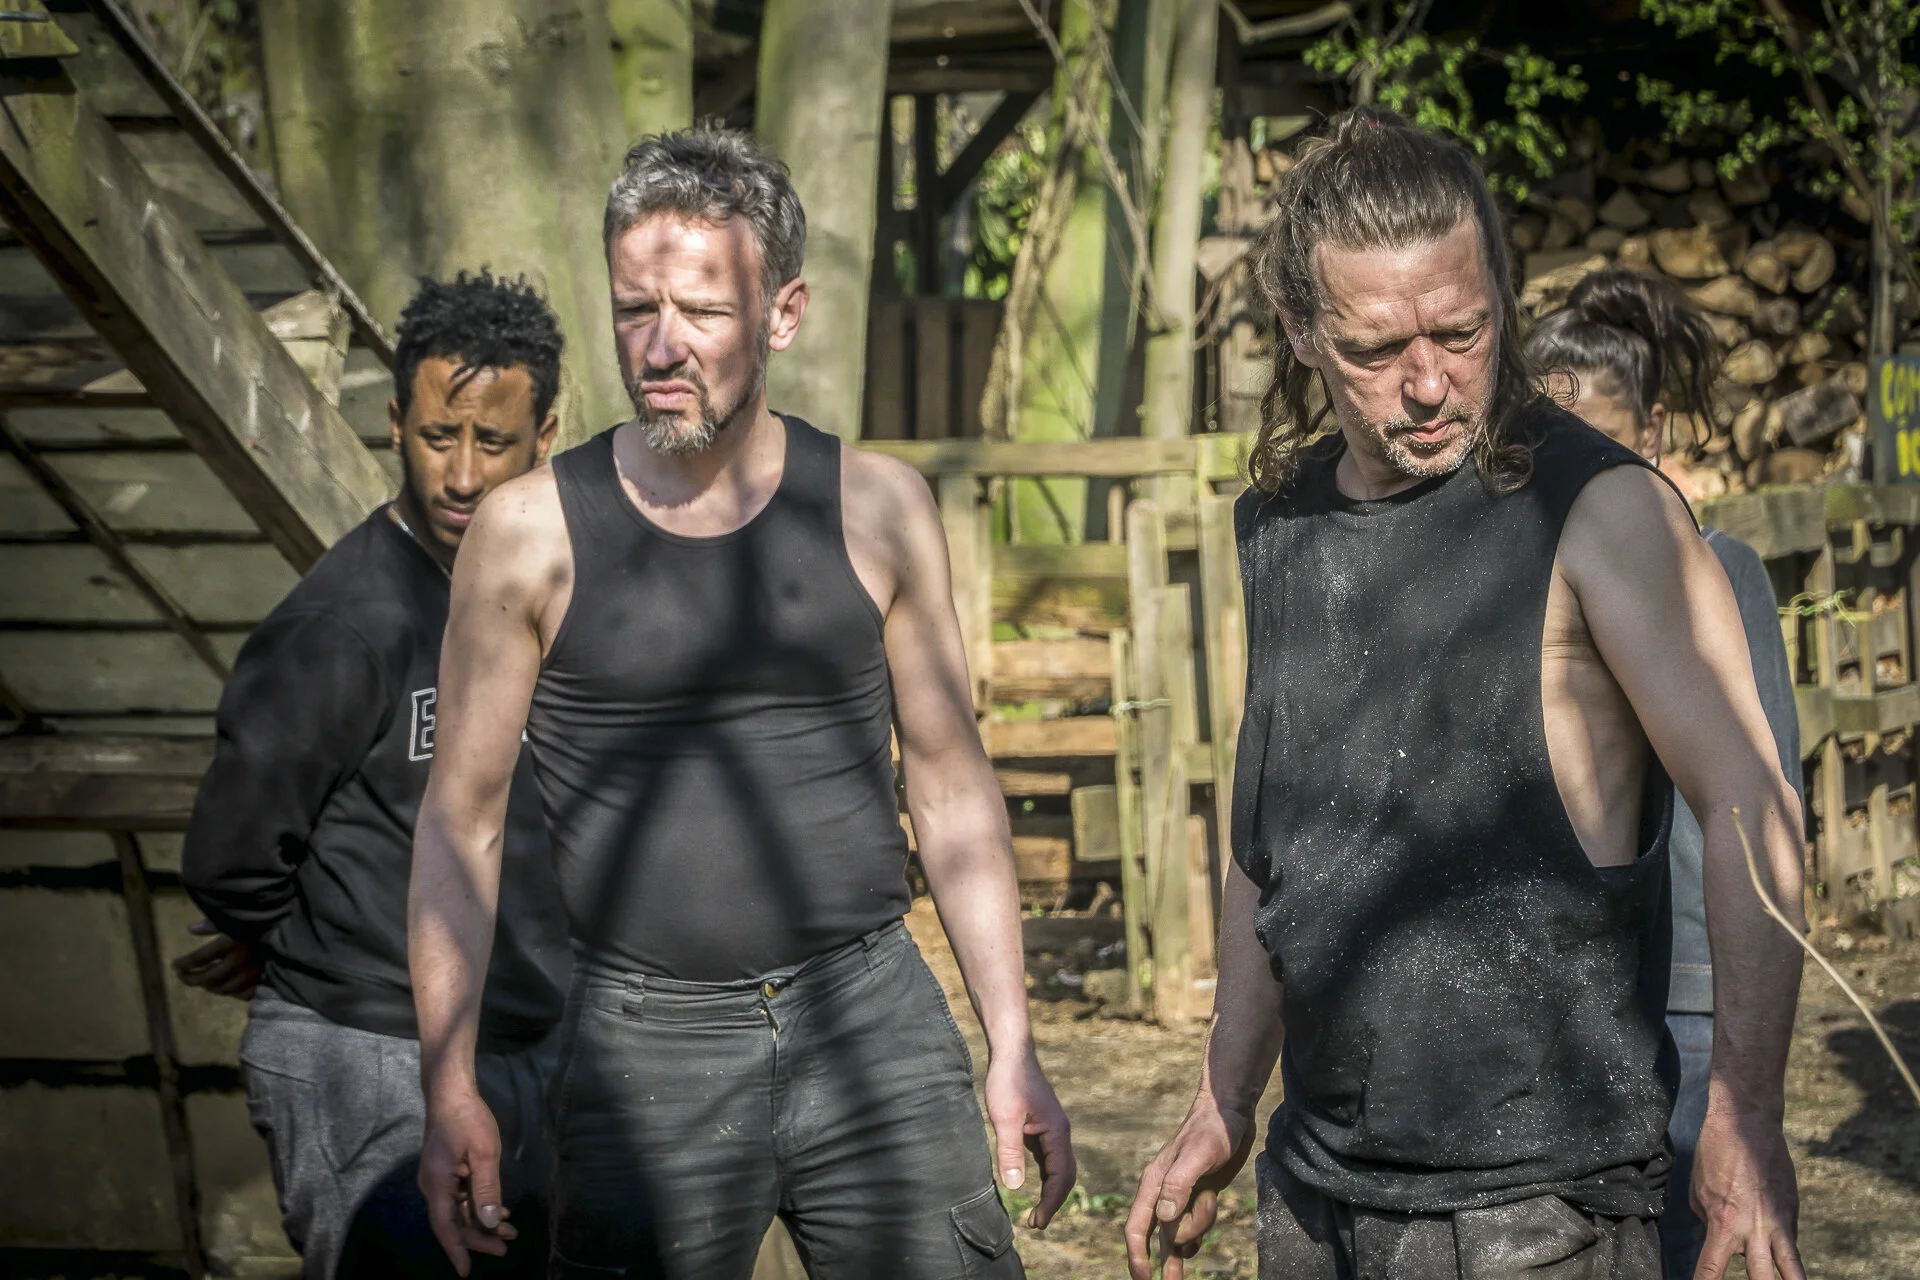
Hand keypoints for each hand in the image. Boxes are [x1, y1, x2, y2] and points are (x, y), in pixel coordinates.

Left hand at [171, 919, 261, 999]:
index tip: (174, 965)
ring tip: (203, 981)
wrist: (297, 933)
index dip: (184, 963)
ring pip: (223, 988)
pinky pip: (242, 994)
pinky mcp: (264, 982)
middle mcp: (239, 962)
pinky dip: (231, 992)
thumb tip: (190, 929)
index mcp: (231, 943)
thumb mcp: (239, 917)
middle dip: (191, 978)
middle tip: (183, 977)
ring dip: (209, 986)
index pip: (199, 958)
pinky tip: (226, 987)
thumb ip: (215, 923)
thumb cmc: (265, 921)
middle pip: (208, 977)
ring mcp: (252, 975)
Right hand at [420, 1089, 516, 1275]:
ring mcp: (438, 1178)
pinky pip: (460, 1196)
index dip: (457, 1250)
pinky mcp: (445, 1170)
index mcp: (437, 1185)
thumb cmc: (467, 1118)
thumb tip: (490, 1221)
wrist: (450, 1090)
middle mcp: (433, 1186)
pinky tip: (499, 1209)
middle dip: (479, 1236)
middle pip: (453, 1222)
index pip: (446, 1227)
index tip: (466, 1271)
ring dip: (482, 1221)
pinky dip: (478, 1205)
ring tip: (509, 1231)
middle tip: (507, 1246)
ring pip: (458, 1210)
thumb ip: (487, 1188)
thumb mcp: (483, 1152)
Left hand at [984, 1045, 1075, 1228]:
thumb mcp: (1004, 1117)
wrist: (1012, 1052)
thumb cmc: (1008, 1080)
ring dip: (1051, 1190)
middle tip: (1036, 1223)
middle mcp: (1060, 1132)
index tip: (1036, 1222)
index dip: (1050, 1203)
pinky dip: (1046, 1175)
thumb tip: (1015, 1187)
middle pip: (1066, 1175)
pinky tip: (1032, 1184)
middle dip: (1054, 1201)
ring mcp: (1053, 1129)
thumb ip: (1010, 1151)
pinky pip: (1049, 1157)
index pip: (1060, 1177)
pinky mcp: (1042, 1126)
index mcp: (1057, 1132)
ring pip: (1059, 1167)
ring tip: (1035, 1212)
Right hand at [1125, 1094, 1254, 1279]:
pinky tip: (1208, 1210)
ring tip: (1210, 1198)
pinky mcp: (1198, 1193)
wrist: (1230, 1112)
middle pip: (1162, 1237)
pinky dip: (1202, 1226)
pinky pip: (1196, 1224)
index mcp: (1154, 1184)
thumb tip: (1163, 1218)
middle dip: (1167, 1262)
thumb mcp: (1197, 1156)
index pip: (1138, 1228)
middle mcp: (1163, 1192)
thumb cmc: (1212, 1130)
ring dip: (1198, 1230)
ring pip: (1182, 1232)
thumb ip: (1178, 1185)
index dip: (1138, 1257)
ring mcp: (1181, 1194)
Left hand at [1691, 1105, 1802, 1279]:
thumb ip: (1711, 1223)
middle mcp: (1754, 1230)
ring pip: (1792, 1270)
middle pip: (1759, 1279)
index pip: (1711, 1269)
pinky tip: (1781, 1258)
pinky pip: (1789, 1244)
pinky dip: (1784, 1254)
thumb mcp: (1699, 1191)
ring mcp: (1778, 1224)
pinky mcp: (1792, 1214)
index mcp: (1723, 1224)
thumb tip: (1722, 1241)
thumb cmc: (1715, 1155)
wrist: (1748, 1124)